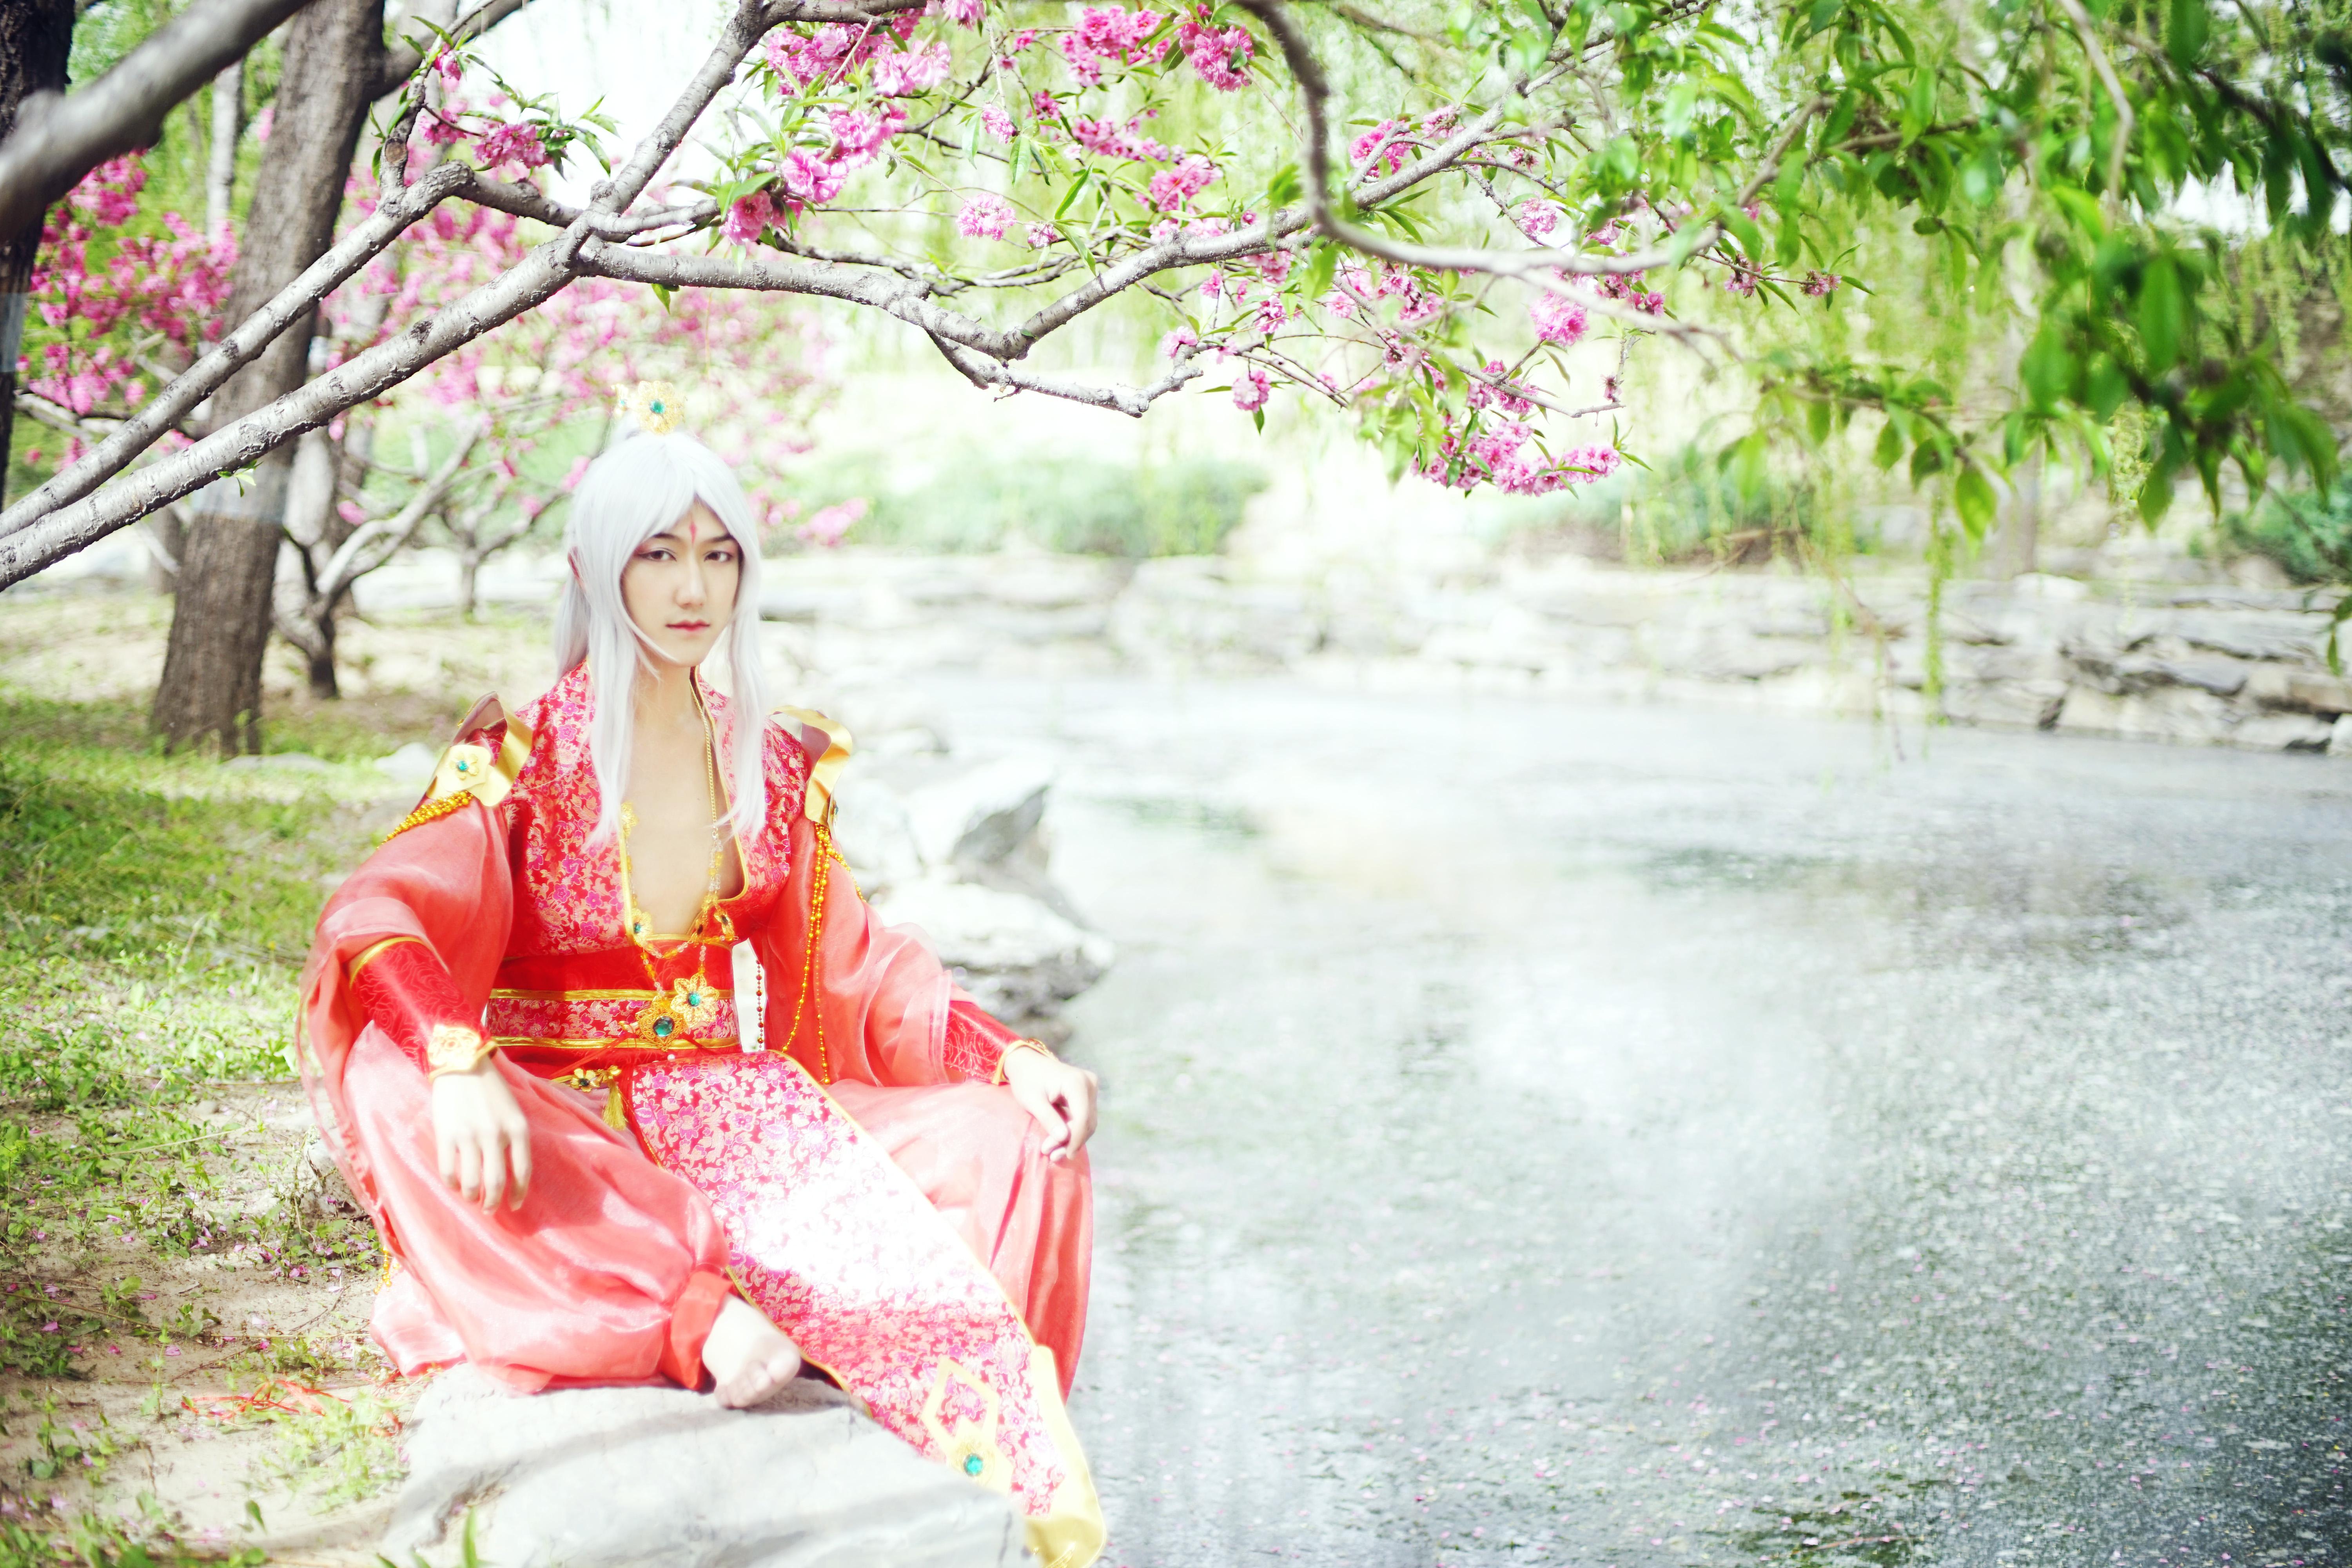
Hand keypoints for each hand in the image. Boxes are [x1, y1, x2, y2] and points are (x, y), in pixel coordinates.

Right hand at [430, 1058, 531, 1211]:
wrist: (463, 1065)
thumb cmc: (491, 1089)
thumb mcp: (513, 1111)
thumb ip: (513, 1138)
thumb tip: (508, 1172)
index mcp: (517, 1128)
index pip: (523, 1170)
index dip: (519, 1193)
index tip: (515, 1205)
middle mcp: (495, 1135)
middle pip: (496, 1183)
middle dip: (493, 1203)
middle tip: (489, 1209)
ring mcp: (469, 1136)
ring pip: (471, 1182)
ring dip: (472, 1196)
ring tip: (471, 1198)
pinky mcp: (446, 1135)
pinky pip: (448, 1170)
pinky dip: (451, 1184)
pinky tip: (454, 1185)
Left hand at [1002, 1048, 1097, 1162]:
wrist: (1027, 1062)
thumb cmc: (1026, 1080)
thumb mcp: (1032, 1101)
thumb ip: (1048, 1118)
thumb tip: (1064, 1138)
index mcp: (1076, 1082)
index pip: (1082, 1118)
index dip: (1073, 1140)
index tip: (1059, 1155)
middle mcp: (1089, 1083)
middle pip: (1087, 1122)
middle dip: (1071, 1141)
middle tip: (1052, 1155)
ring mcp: (1090, 1087)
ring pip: (1088, 1122)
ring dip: (1072, 1138)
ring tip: (1053, 1151)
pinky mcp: (1087, 1092)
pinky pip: (1085, 1116)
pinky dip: (1073, 1130)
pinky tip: (1059, 1140)